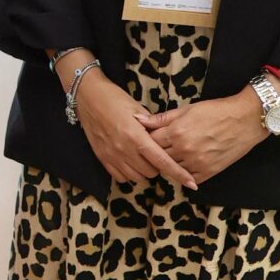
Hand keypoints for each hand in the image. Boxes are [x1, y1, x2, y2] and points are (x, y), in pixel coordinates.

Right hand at [73, 73, 197, 189]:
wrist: (88, 96)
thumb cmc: (115, 98)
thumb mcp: (138, 108)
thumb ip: (153, 127)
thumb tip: (167, 140)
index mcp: (136, 136)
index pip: (162, 161)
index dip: (178, 174)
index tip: (192, 183)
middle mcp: (124, 149)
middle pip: (151, 172)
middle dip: (158, 166)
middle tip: (156, 153)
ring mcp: (111, 156)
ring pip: (137, 177)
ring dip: (144, 170)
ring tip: (143, 157)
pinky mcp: (102, 158)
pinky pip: (121, 177)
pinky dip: (129, 173)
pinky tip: (130, 162)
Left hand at [138, 90, 269, 187]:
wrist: (246, 119)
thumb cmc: (216, 111)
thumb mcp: (187, 109)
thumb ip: (161, 118)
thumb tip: (138, 120)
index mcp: (176, 132)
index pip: (150, 142)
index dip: (147, 140)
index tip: (147, 139)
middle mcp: (184, 149)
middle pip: (158, 157)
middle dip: (155, 153)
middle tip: (157, 149)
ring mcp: (197, 162)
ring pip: (171, 170)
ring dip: (168, 164)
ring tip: (170, 157)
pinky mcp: (209, 171)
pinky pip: (188, 179)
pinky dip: (183, 174)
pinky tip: (184, 166)